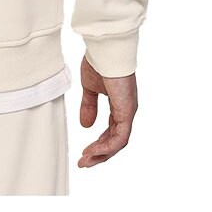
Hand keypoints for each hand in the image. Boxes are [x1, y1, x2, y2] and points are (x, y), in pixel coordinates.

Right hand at [78, 53, 137, 167]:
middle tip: (84, 162)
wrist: (105, 50)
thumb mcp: (89, 88)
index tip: (85, 152)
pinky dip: (107, 147)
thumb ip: (89, 106)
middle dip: (99, 153)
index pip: (111, 130)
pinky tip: (95, 151)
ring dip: (102, 153)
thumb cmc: (98, 62)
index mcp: (119, 104)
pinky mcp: (126, 111)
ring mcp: (128, 111)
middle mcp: (126, 110)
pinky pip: (120, 137)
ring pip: (118, 142)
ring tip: (86, 159)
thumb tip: (86, 126)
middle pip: (115, 140)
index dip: (98, 142)